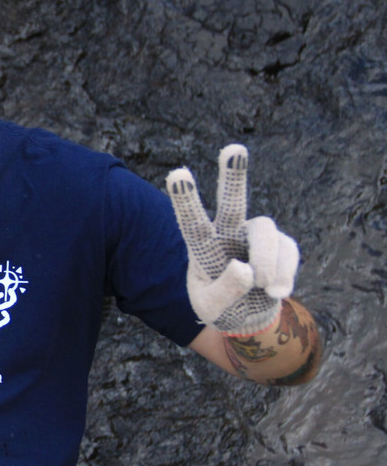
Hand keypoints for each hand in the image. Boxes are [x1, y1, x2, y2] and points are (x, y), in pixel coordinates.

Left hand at [165, 144, 299, 335]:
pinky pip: (288, 253)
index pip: (192, 221)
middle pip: (232, 202)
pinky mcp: (282, 245)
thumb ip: (225, 290)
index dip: (185, 199)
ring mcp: (256, 237)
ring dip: (266, 262)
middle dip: (234, 175)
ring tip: (262, 287)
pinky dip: (283, 277)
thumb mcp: (211, 308)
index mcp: (203, 246)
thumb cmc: (221, 307)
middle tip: (234, 148)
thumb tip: (246, 268)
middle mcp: (229, 233)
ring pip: (266, 231)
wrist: (248, 317)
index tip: (178, 174)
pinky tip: (274, 293)